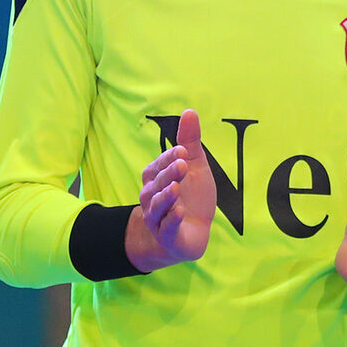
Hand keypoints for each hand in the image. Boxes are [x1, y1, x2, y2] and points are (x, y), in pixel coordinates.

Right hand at [128, 108, 217, 271]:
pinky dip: (172, 220)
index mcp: (156, 180)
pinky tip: (180, 212)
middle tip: (182, 165)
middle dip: (168, 174)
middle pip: (156, 185)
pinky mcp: (168, 236)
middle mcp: (152, 198)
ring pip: (157, 206)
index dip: (168, 158)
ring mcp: (158, 218)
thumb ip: (190, 141)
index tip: (182, 150)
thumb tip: (189, 111)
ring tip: (176, 188)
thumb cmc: (192, 196)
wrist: (192, 233)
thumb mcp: (194, 166)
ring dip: (166, 197)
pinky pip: (167, 228)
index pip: (158, 166)